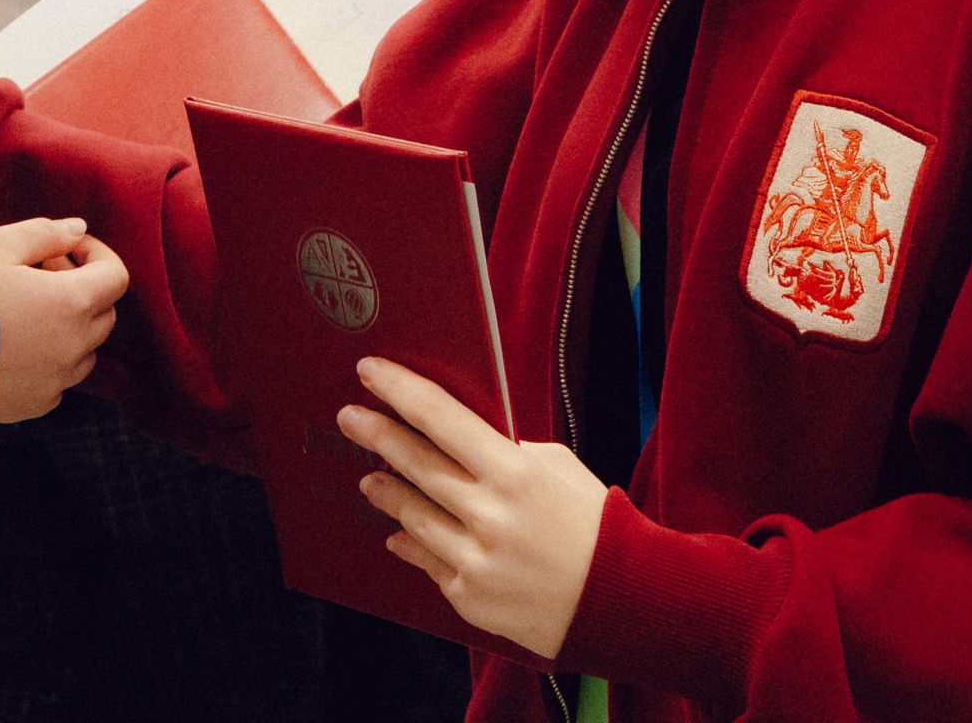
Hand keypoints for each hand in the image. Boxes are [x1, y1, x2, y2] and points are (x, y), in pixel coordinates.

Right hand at [0, 218, 126, 422]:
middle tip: (39, 272)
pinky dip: (50, 360)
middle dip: (82, 287)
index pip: (116, 276)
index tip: (66, 247)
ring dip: (70, 327)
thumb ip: (46, 233)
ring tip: (26, 310)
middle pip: (104, 313)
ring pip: (86, 350)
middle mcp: (74, 346)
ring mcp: (56, 381)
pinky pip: (60, 380)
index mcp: (72, 303)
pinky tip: (15, 344)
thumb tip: (78, 230)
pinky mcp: (35, 406)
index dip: (97, 254)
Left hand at [340, 357, 606, 660]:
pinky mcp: (470, 596)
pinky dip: (410, 543)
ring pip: (411, 515)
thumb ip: (504, 452)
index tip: (369, 372)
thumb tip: (453, 443)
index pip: (440, 418)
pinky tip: (397, 531)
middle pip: (415, 463)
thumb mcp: (556, 467)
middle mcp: (489, 514)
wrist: (621, 599)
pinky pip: (427, 561)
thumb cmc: (592, 522)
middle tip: (350, 418)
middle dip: (377, 434)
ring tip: (370, 477)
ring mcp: (475, 559)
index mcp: (514, 471)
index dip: (399, 391)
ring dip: (386, 491)